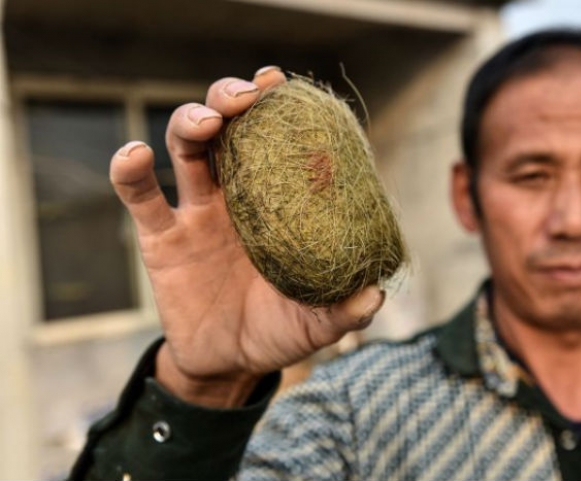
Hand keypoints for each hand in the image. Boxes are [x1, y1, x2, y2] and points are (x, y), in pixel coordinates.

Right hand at [110, 67, 384, 407]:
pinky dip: (130, 172)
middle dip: (231, 99)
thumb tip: (376, 293)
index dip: (277, 108)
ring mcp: (197, 213)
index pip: (278, 142)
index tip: (280, 83)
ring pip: (186, 148)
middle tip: (246, 96)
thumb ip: (345, 310)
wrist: (229, 365)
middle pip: (228, 128)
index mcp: (279, 204)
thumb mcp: (318, 323)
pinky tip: (135, 156)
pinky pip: (140, 197)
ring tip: (207, 121)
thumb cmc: (281, 331)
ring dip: (192, 122)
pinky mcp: (161, 238)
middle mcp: (237, 196)